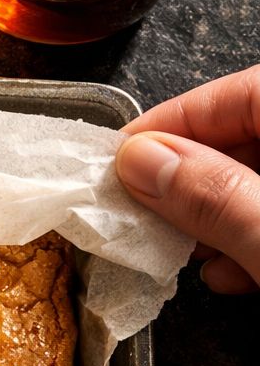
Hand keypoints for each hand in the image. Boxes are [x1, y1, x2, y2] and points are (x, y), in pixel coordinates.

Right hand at [115, 65, 259, 293]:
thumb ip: (214, 197)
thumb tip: (142, 161)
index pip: (240, 93)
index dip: (174, 121)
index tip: (120, 157)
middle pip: (247, 135)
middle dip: (190, 179)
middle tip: (141, 213)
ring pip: (259, 181)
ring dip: (216, 217)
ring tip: (182, 250)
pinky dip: (251, 241)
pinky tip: (232, 272)